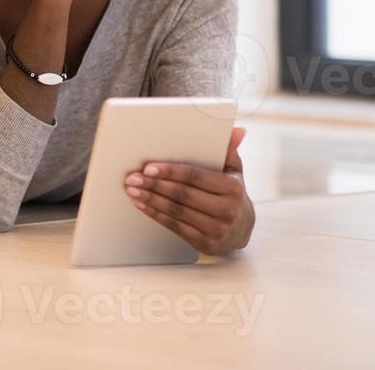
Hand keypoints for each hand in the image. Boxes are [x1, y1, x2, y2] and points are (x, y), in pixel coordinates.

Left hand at [122, 126, 254, 255]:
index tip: (148, 168)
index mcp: (232, 188)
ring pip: (176, 211)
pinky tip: (142, 205)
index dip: (170, 172)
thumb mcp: (234, 171)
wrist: (242, 230)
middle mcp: (226, 210)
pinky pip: (175, 226)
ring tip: (132, 190)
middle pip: (183, 194)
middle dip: (155, 185)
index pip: (195, 176)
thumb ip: (229, 150)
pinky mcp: (205, 243)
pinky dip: (156, 214)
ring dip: (151, 200)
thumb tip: (237, 129)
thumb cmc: (231, 193)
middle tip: (133, 178)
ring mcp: (216, 229)